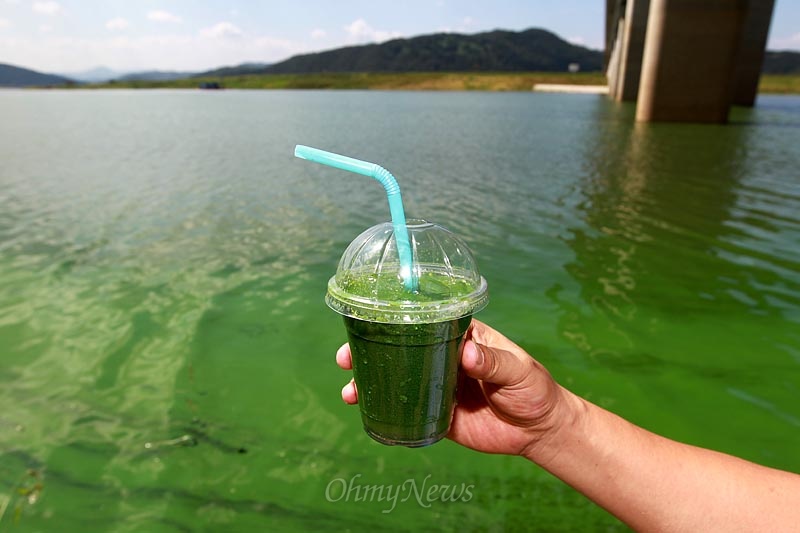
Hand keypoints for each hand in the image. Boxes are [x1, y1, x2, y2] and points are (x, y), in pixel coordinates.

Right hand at [335, 319, 575, 458]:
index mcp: (461, 336)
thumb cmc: (533, 390)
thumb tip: (467, 354)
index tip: (369, 320)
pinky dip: (384, 409)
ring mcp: (436, 385)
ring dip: (370, 381)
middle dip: (368, 350)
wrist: (539, 431)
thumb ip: (493, 363)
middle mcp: (443, 357)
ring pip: (396, 378)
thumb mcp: (518, 371)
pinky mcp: (437, 414)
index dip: (394, 319)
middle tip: (345, 357)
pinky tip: (365, 410)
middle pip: (399, 348)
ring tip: (350, 390)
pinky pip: (405, 410)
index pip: (423, 320)